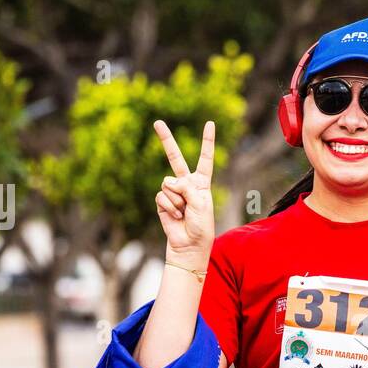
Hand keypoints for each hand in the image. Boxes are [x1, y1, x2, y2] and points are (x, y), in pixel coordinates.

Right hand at [154, 119, 214, 262]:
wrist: (189, 245)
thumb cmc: (201, 226)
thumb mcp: (200, 203)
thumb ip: (186, 186)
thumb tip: (168, 181)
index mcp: (201, 182)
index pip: (205, 158)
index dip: (207, 141)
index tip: (209, 123)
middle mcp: (186, 184)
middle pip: (175, 158)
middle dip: (166, 140)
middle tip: (157, 122)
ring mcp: (173, 191)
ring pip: (168, 184)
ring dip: (176, 200)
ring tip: (184, 212)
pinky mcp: (161, 201)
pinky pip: (161, 195)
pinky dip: (169, 206)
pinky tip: (175, 216)